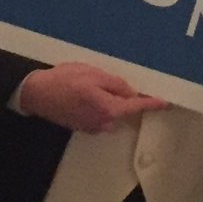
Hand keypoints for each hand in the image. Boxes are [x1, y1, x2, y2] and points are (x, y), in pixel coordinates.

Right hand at [15, 62, 167, 133]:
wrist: (36, 94)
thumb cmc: (64, 81)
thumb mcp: (93, 74)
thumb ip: (115, 85)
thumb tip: (132, 93)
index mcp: (109, 109)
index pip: (136, 106)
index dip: (152, 103)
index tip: (166, 103)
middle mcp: (104, 122)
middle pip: (123, 109)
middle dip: (122, 96)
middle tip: (107, 79)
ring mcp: (93, 126)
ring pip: (110, 111)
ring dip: (108, 100)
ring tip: (91, 82)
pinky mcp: (83, 126)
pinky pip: (99, 114)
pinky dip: (98, 104)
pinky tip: (84, 92)